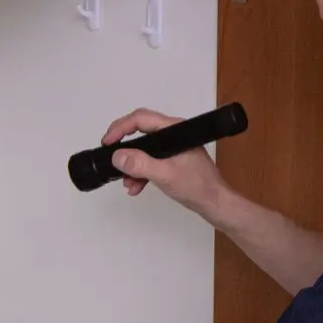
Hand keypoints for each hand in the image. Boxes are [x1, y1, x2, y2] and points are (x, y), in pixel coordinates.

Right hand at [98, 108, 228, 217]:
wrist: (214, 203)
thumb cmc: (199, 187)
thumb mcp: (165, 175)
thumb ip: (141, 165)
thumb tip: (119, 156)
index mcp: (175, 130)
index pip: (141, 119)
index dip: (120, 128)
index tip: (108, 141)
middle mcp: (174, 134)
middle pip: (140, 131)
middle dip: (124, 146)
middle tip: (111, 156)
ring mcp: (174, 147)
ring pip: (144, 149)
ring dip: (132, 164)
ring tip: (125, 180)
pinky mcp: (173, 160)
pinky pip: (150, 161)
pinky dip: (141, 172)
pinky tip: (135, 186)